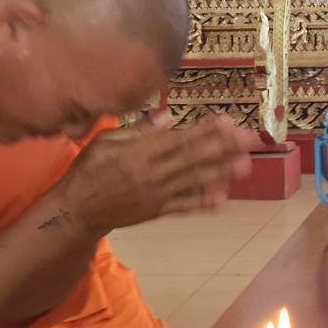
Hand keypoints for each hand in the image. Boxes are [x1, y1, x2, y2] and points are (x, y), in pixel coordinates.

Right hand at [55, 113, 257, 234]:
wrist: (76, 211)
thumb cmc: (89, 170)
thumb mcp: (105, 141)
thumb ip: (136, 130)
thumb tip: (166, 116)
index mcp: (140, 153)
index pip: (179, 139)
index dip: (205, 131)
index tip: (228, 122)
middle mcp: (152, 173)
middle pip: (193, 158)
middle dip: (224, 148)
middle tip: (251, 140)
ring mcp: (156, 194)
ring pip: (193, 181)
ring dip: (221, 173)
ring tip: (246, 165)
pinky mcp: (156, 212)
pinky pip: (183, 207)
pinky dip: (203, 203)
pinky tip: (224, 199)